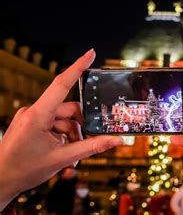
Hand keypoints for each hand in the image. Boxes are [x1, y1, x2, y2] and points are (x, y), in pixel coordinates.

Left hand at [0, 49, 123, 210]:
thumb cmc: (23, 170)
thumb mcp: (63, 159)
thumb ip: (93, 147)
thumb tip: (116, 140)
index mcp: (38, 114)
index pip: (62, 84)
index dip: (78, 67)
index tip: (91, 53)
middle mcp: (34, 112)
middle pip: (70, 111)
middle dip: (80, 129)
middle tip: (84, 147)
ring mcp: (32, 118)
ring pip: (64, 121)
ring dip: (72, 138)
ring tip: (71, 159)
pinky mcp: (31, 125)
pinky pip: (55, 126)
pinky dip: (63, 139)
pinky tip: (63, 155)